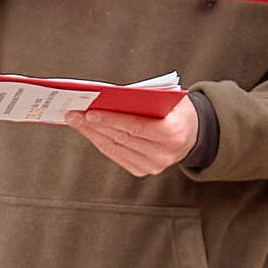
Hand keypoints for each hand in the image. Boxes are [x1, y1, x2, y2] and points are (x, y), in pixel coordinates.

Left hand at [67, 96, 198, 176]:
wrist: (193, 134)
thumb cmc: (177, 111)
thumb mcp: (168, 98)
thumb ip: (144, 98)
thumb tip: (108, 97)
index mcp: (173, 133)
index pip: (136, 126)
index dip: (111, 120)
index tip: (89, 112)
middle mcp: (164, 153)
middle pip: (122, 138)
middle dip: (94, 125)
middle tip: (74, 114)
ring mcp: (153, 165)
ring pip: (115, 148)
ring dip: (92, 134)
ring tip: (76, 120)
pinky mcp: (143, 170)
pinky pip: (116, 155)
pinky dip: (99, 142)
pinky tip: (88, 131)